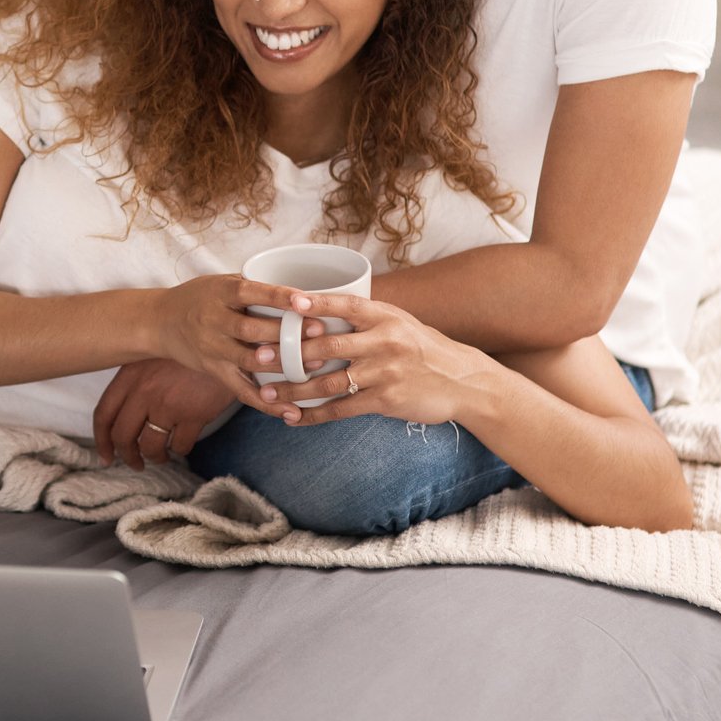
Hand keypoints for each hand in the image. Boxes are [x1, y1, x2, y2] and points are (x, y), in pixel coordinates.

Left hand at [92, 360, 232, 468]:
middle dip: (127, 456)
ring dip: (155, 457)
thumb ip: (136, 380)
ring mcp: (168, 404)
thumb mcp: (154, 356)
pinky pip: (180, 446)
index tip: (106, 456)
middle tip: (136, 464)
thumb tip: (125, 415)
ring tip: (162, 456)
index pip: (104, 414)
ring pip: (150, 446)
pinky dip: (180, 449)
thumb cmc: (188, 349)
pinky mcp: (193, 415)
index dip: (102, 441)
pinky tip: (183, 443)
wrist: (225, 343)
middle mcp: (144, 391)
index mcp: (130, 374)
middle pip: (123, 436)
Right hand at [151, 274, 310, 415]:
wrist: (160, 321)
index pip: (252, 292)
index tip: (305, 299)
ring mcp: (213, 349)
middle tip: (320, 332)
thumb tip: (303, 291)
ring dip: (280, 365)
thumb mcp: (222, 282)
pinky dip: (267, 403)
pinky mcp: (215, 371)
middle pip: (251, 330)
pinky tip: (290, 411)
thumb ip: (255, 287)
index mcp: (220, 293)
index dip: (278, 296)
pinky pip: (241, 390)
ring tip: (311, 367)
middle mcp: (214, 320)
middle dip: (286, 332)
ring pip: (248, 360)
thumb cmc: (200, 298)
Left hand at [269, 293, 498, 427]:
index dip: (317, 302)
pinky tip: (293, 418)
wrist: (462, 381)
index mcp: (384, 316)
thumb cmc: (422, 348)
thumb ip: (363, 317)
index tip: (289, 302)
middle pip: (328, 347)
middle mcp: (384, 341)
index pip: (345, 304)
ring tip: (266, 393)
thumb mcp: (398, 322)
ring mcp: (385, 372)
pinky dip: (314, 416)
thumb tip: (315, 311)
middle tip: (258, 357)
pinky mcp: (386, 400)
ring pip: (329, 382)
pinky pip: (342, 409)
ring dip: (294, 390)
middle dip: (289, 354)